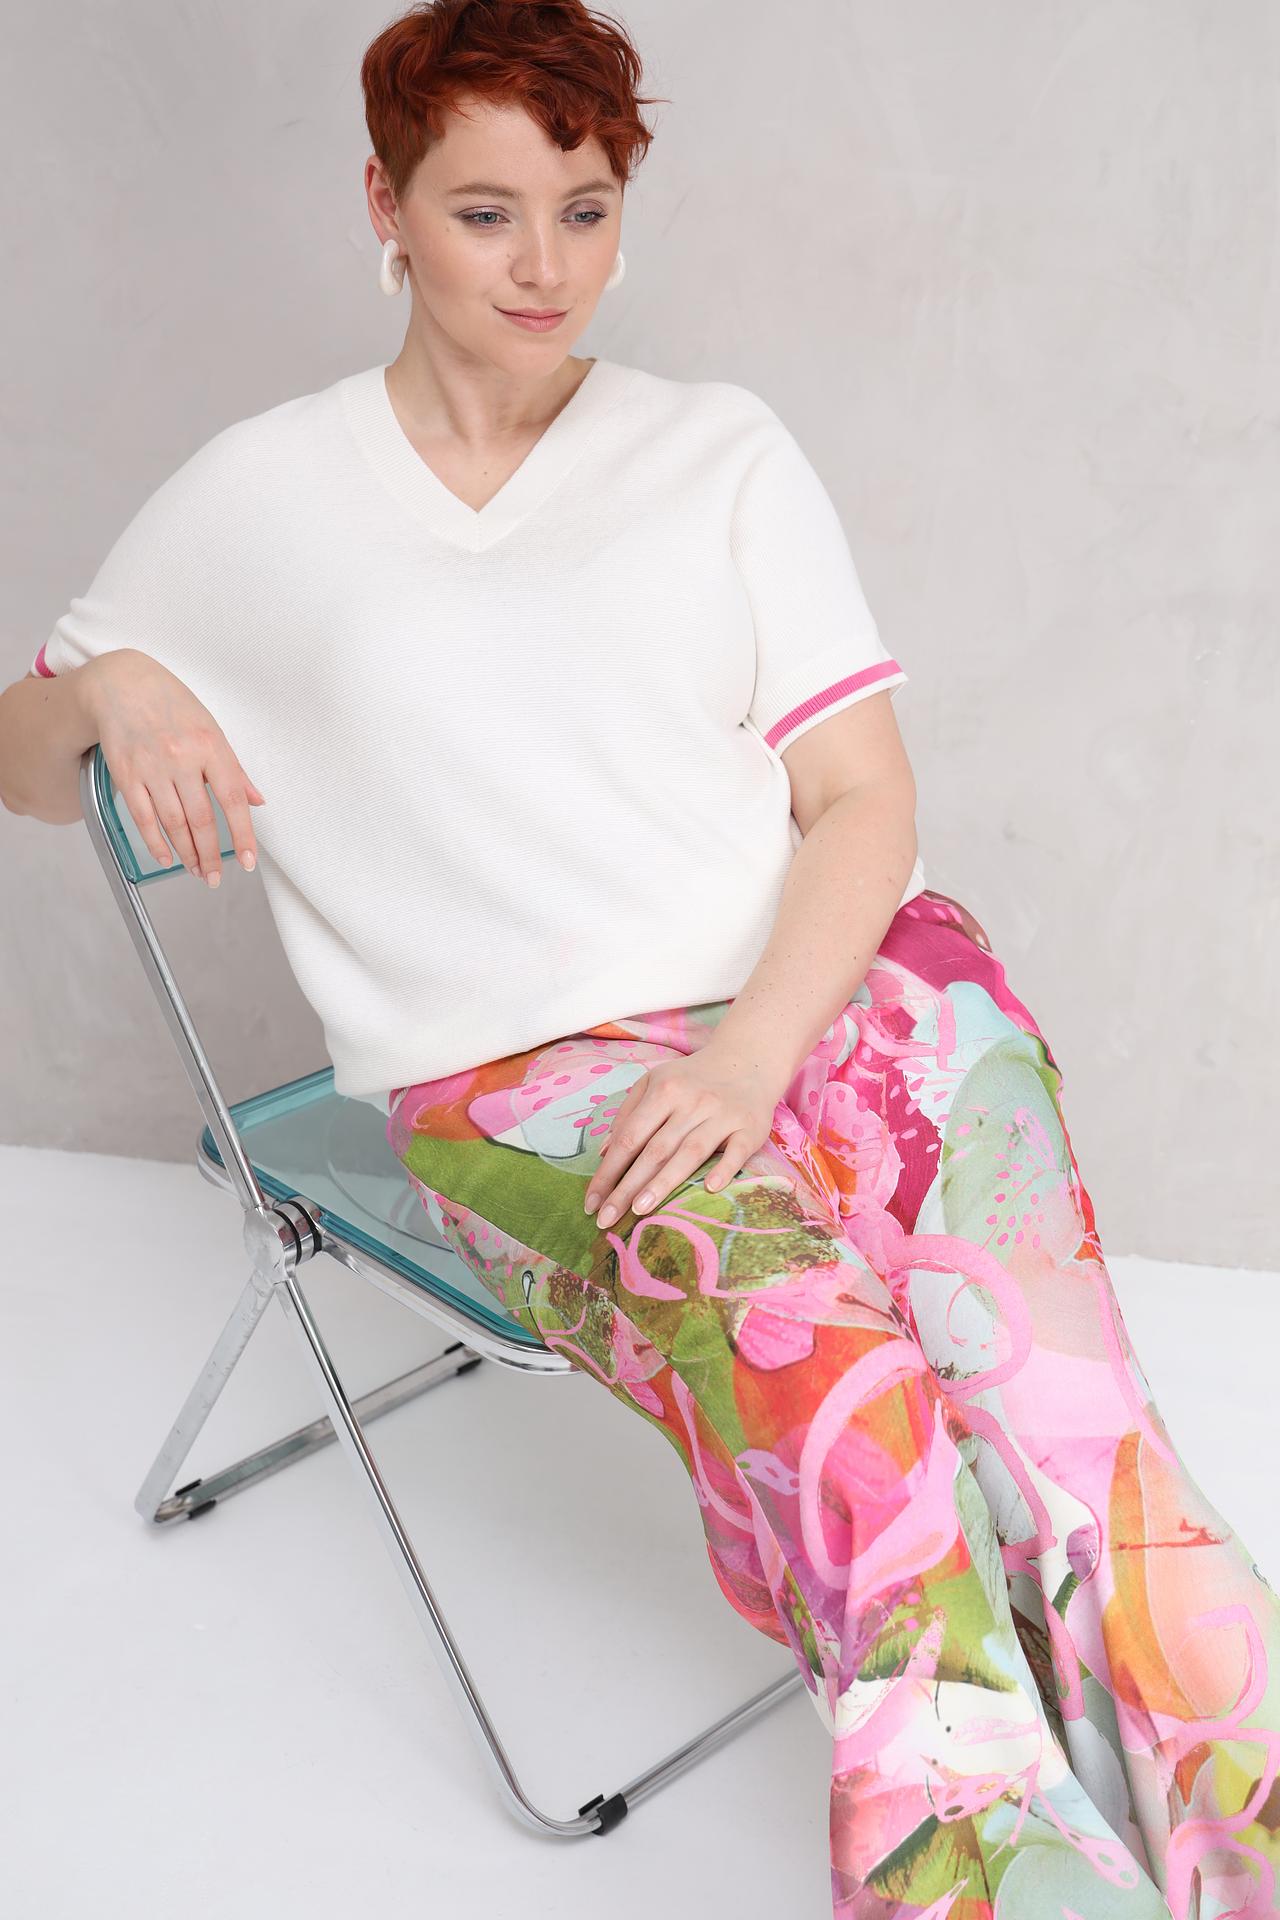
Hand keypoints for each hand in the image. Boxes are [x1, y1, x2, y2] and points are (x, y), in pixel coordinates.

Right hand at [88, 650, 266, 886]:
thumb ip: (233, 769)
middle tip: (215, 877)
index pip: (233, 800)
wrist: (121, 683)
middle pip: (201, 819)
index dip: (242, 836)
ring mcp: (152, 768)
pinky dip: (156, 843)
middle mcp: (182, 759)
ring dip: (187, 854)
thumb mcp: (211, 728)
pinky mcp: (126, 775)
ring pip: (173, 823)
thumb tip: (256, 801)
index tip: (248, 862)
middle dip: (210, 855)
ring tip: (197, 871)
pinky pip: (143, 818)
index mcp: (210, 746)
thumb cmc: (171, 704)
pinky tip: (167, 858)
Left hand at [583, 1042, 785, 1227]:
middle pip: (655, 1150)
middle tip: (607, 1219)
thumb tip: (604, 1152)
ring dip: (663, 1182)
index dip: (608, 1170)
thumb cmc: (693, 1078)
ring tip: (639, 1210)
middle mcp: (692, 1101)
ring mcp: (722, 1115)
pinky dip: (724, 1169)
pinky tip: (709, 1189)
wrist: (748, 1060)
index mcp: (664, 1090)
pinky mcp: (750, 1127)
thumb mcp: (656, 1082)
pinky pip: (736, 1152)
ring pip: (690, 1153)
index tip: (591, 1202)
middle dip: (627, 1186)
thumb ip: (629, 1113)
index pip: (629, 1136)